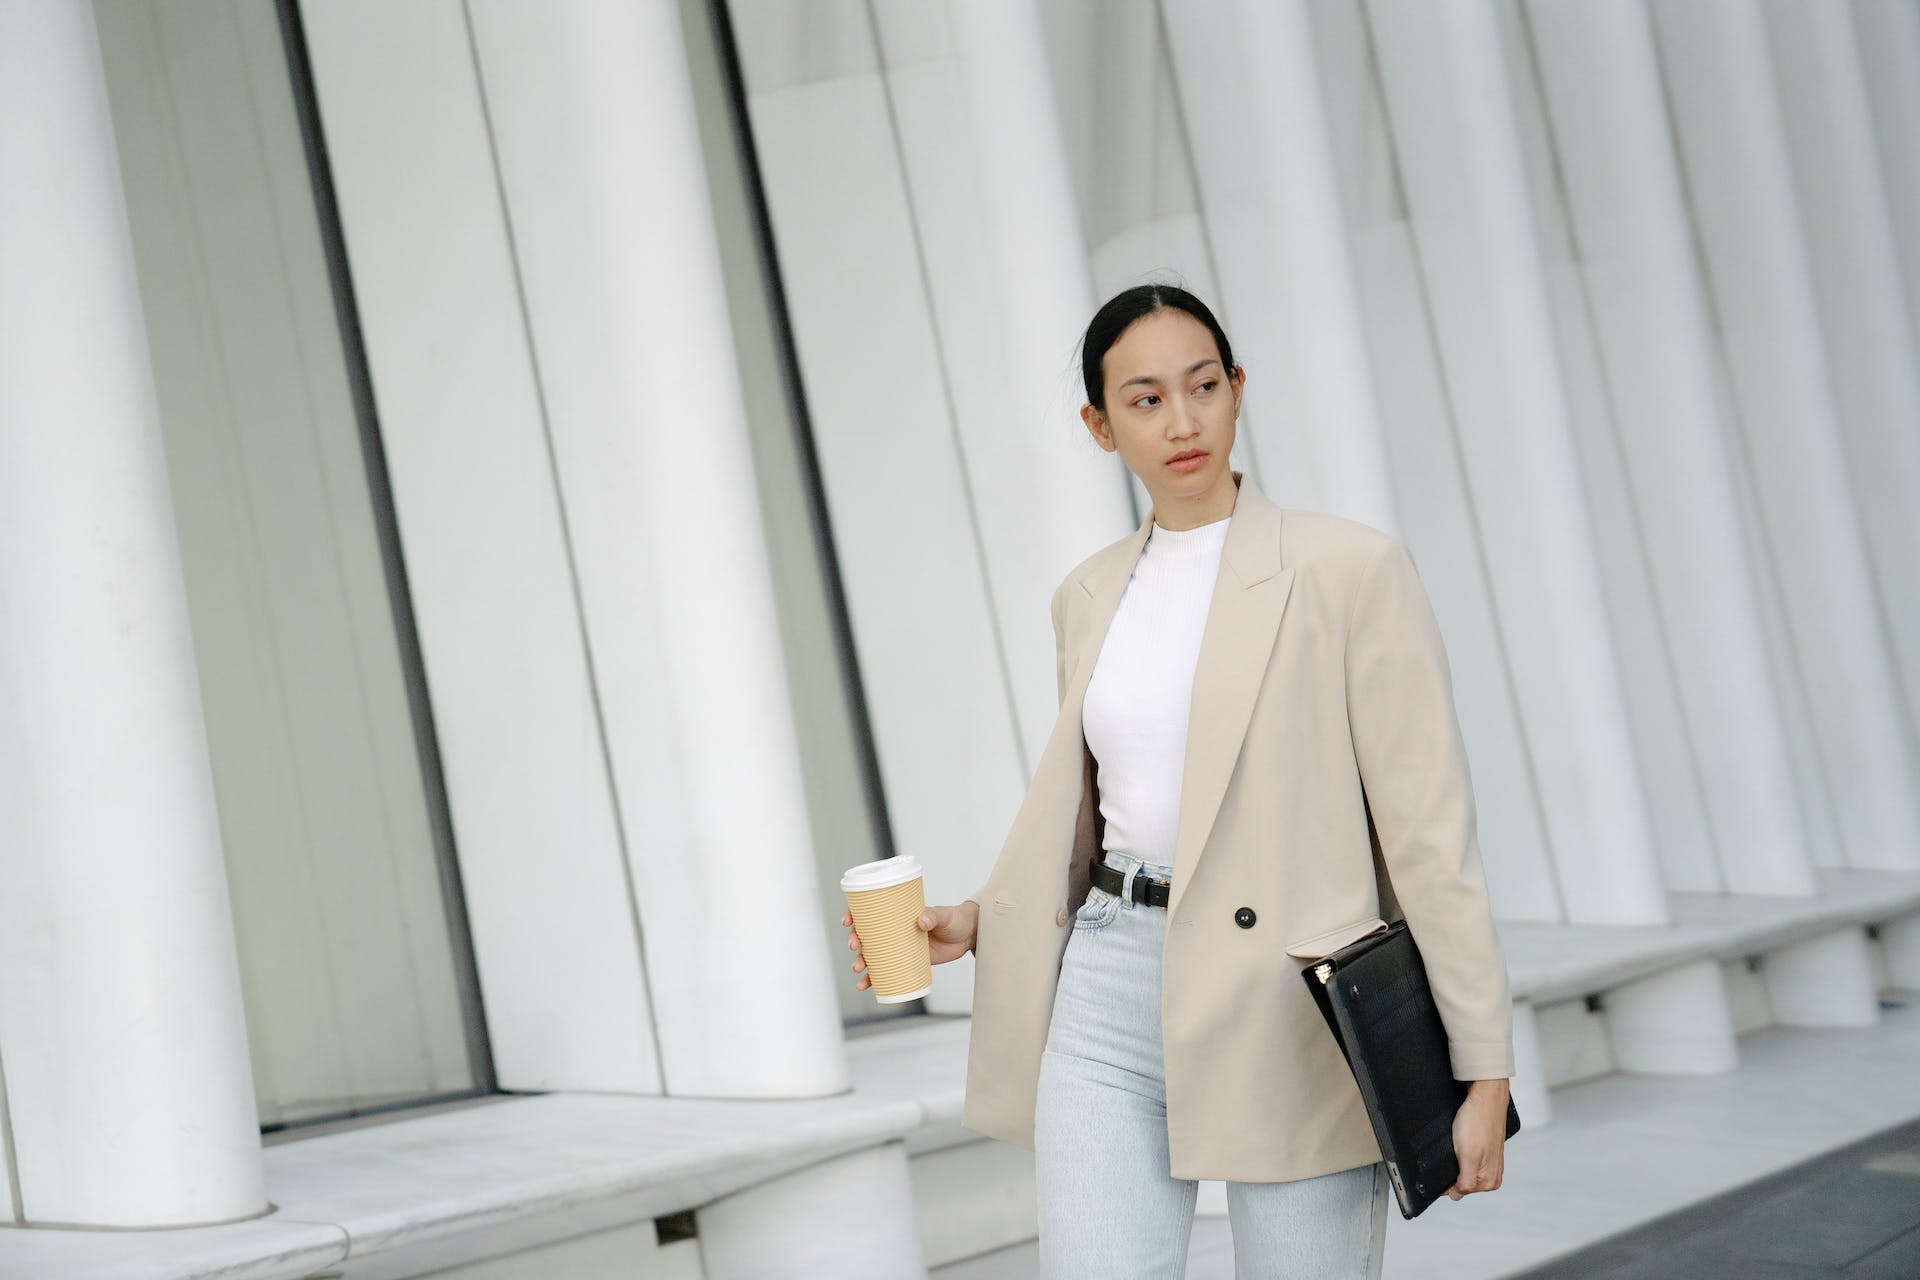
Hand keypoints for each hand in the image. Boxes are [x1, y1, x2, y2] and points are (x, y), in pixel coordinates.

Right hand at [840, 901, 979, 992]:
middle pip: (866, 934)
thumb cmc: (954, 919)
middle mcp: (895, 930)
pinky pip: (886, 971)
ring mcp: (899, 947)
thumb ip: (933, 916)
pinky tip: (864, 985)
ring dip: (861, 961)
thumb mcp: (943, 915)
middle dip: (855, 940)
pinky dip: (873, 979)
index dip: (855, 914)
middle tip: (854, 946)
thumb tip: (920, 921)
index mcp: (899, 913)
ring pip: (872, 955)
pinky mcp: (907, 962)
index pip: (871, 911)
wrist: (968, 935)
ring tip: (858, 969)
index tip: (848, 921)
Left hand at [1446, 1078, 1509, 1199]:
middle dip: (1453, 1169)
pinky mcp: (1487, 1153)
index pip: (1457, 1192)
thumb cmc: (1476, 1122)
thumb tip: (1456, 1196)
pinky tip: (1462, 1141)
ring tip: (1459, 1143)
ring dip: (1457, 1161)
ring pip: (1462, 1171)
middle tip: (1453, 1150)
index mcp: (1489, 1182)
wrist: (1485, 1097)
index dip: (1446, 1180)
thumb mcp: (1468, 1156)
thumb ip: (1466, 1181)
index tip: (1444, 1164)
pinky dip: (1461, 1152)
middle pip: (1460, 1183)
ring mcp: (1490, 1165)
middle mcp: (1492, 1177)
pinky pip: (1467, 1159)